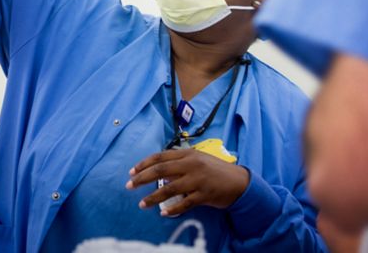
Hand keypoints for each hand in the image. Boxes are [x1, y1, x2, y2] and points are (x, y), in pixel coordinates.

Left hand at [125, 148, 249, 215]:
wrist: (238, 181)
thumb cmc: (214, 170)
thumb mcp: (197, 159)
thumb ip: (179, 162)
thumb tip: (158, 170)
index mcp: (187, 154)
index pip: (160, 157)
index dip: (144, 164)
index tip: (131, 171)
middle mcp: (191, 164)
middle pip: (160, 170)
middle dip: (142, 178)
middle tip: (130, 185)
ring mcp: (198, 180)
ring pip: (169, 188)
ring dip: (153, 197)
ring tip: (142, 204)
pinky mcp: (204, 195)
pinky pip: (185, 203)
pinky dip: (173, 209)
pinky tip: (164, 213)